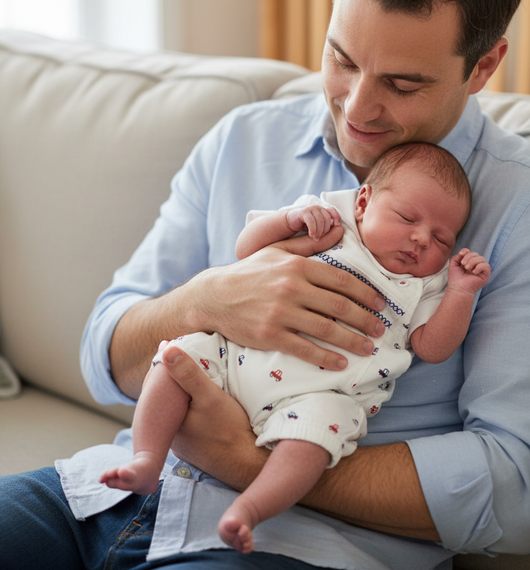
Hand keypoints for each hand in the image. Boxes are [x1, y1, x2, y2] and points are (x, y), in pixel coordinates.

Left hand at [162, 345, 264, 486]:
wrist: (248, 464)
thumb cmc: (230, 430)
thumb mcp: (210, 396)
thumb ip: (188, 374)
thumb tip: (167, 349)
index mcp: (166, 421)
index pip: (154, 386)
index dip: (161, 362)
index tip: (168, 342)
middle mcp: (170, 434)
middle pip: (164, 397)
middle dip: (169, 375)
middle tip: (178, 351)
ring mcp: (183, 442)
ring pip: (175, 407)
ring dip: (179, 390)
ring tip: (187, 368)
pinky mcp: (196, 446)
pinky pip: (186, 418)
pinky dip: (189, 403)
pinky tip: (198, 395)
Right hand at [183, 224, 386, 371]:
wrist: (213, 296)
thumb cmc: (248, 272)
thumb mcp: (276, 250)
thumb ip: (307, 243)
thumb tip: (337, 231)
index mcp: (296, 266)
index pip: (341, 280)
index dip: (365, 293)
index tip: (381, 304)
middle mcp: (291, 288)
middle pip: (339, 306)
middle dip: (365, 319)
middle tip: (381, 329)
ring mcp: (280, 313)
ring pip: (326, 329)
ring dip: (352, 341)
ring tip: (367, 348)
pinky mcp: (270, 335)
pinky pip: (305, 349)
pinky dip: (326, 357)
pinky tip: (340, 363)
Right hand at [286, 204, 340, 240]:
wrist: (290, 221)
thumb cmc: (305, 224)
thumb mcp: (317, 223)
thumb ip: (325, 223)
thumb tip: (337, 229)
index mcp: (322, 209)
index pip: (332, 211)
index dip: (336, 218)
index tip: (336, 226)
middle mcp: (317, 207)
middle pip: (327, 218)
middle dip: (325, 230)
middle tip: (320, 238)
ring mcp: (310, 208)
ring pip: (320, 220)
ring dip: (319, 231)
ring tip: (315, 238)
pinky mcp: (303, 212)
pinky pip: (311, 221)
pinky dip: (313, 229)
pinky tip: (311, 235)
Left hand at [448, 248, 490, 293]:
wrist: (458, 288)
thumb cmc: (456, 277)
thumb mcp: (454, 263)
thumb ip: (458, 255)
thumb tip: (465, 251)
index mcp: (469, 262)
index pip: (470, 252)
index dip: (466, 251)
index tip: (461, 254)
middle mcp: (476, 265)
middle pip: (476, 254)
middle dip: (469, 257)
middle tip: (463, 265)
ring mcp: (481, 270)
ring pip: (482, 258)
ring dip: (473, 262)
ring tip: (467, 268)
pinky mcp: (486, 275)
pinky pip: (486, 266)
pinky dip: (479, 267)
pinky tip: (474, 272)